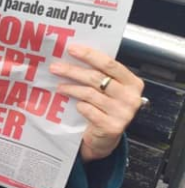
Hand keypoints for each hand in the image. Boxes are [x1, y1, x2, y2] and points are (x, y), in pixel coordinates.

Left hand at [49, 45, 144, 162]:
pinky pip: (88, 110)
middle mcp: (131, 97)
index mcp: (133, 83)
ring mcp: (123, 113)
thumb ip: (101, 75)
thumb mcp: (109, 90)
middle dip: (73, 71)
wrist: (105, 138)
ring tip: (59, 86)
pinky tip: (75, 105)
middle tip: (55, 67)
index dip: (89, 55)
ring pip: (89, 93)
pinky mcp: (112, 127)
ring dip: (71, 88)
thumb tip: (74, 55)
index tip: (71, 49)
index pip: (110, 64)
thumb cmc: (105, 109)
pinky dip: (79, 106)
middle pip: (97, 78)